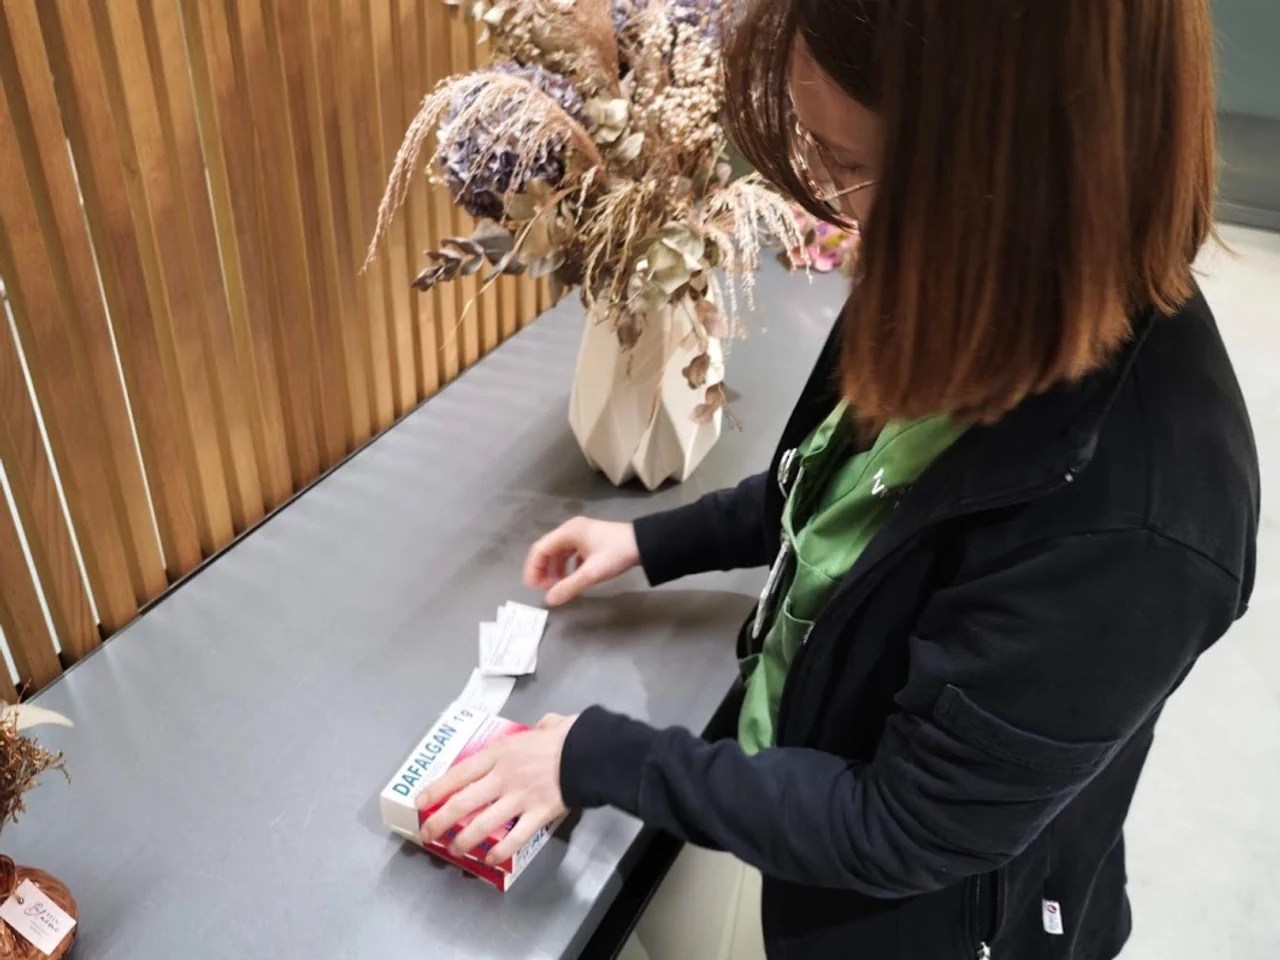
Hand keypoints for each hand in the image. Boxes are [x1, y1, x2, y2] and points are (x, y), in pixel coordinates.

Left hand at [419, 713, 576, 864]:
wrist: (590, 751)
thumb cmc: (568, 736)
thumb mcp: (545, 725)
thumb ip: (538, 728)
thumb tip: (543, 726)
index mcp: (500, 753)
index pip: (459, 773)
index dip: (436, 789)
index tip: (422, 802)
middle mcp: (503, 777)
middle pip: (463, 802)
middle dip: (441, 821)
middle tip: (429, 833)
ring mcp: (519, 798)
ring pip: (483, 824)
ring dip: (464, 840)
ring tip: (455, 849)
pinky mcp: (538, 814)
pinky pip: (514, 838)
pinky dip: (500, 852)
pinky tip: (490, 859)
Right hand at [524, 518, 639, 606]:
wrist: (645, 544)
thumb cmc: (617, 554)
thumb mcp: (592, 573)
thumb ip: (569, 587)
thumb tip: (549, 600)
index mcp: (568, 532)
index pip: (540, 549)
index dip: (533, 569)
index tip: (532, 588)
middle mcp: (572, 530)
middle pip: (548, 550)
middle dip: (544, 570)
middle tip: (545, 590)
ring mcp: (582, 534)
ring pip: (560, 552)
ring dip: (556, 570)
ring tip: (559, 587)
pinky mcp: (592, 541)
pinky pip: (572, 554)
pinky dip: (568, 567)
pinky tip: (574, 579)